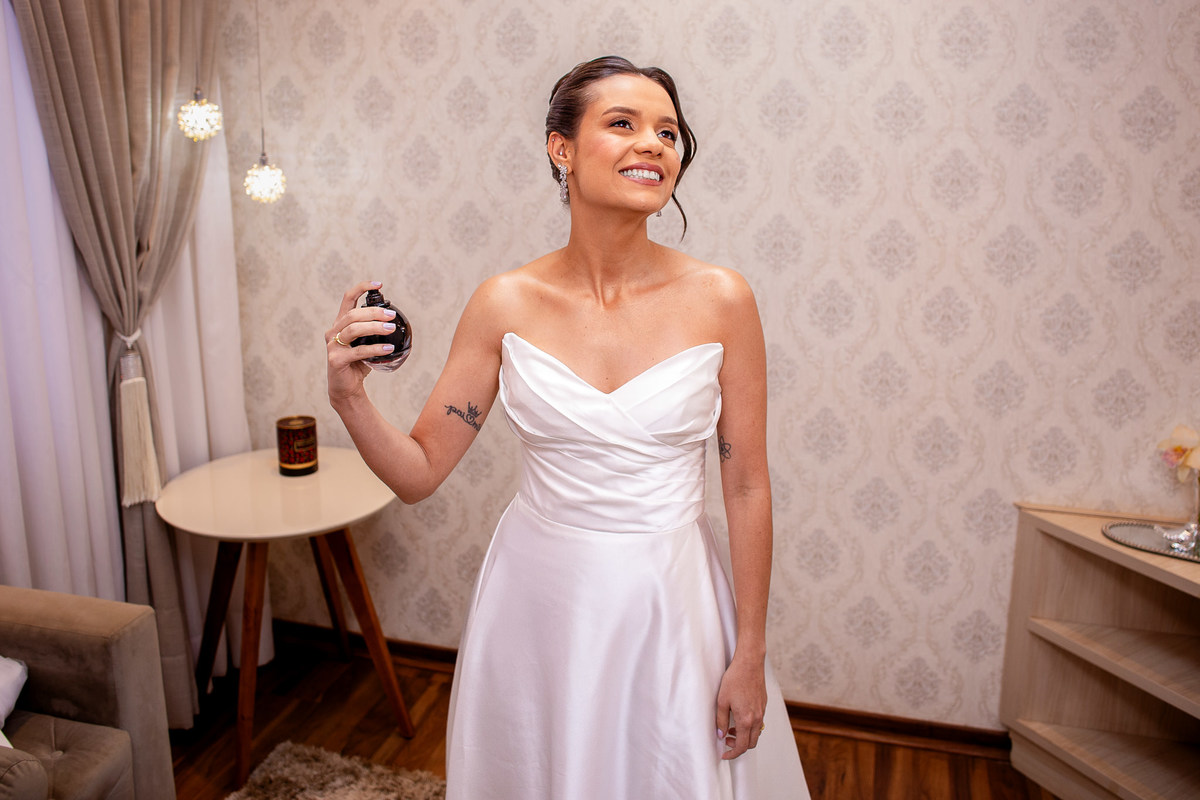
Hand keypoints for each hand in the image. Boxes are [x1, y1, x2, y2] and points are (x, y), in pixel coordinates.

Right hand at [326, 281, 398, 404]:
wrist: (346, 388)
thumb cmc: (357, 364)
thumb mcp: (364, 343)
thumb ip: (371, 331)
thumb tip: (393, 321)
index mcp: (340, 323)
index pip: (347, 299)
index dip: (361, 288)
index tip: (378, 284)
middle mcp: (333, 331)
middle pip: (353, 314)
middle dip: (374, 312)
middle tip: (391, 315)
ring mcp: (333, 345)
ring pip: (353, 329)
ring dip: (375, 327)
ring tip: (391, 329)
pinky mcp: (336, 360)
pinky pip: (358, 351)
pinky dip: (375, 349)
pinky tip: (388, 349)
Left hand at [715, 653, 766, 759]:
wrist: (749, 664)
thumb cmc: (734, 679)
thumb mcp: (722, 701)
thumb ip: (721, 720)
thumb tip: (721, 734)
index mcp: (746, 720)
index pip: (742, 746)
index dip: (732, 753)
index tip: (724, 754)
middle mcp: (757, 718)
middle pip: (751, 743)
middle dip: (739, 746)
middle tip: (727, 739)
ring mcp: (762, 712)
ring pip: (756, 733)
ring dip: (745, 736)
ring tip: (732, 728)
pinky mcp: (764, 705)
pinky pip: (759, 722)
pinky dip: (750, 726)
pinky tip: (739, 716)